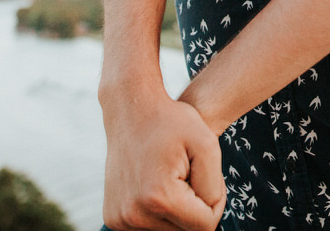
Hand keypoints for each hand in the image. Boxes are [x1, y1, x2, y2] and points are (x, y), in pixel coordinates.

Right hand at [102, 94, 225, 230]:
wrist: (131, 111)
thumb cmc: (173, 123)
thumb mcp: (207, 145)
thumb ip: (214, 188)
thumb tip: (209, 220)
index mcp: (159, 199)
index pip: (205, 226)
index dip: (216, 202)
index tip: (204, 174)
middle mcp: (134, 215)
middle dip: (196, 207)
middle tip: (189, 173)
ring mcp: (120, 219)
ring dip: (178, 210)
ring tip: (173, 177)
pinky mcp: (113, 218)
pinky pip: (151, 227)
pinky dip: (160, 212)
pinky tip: (158, 186)